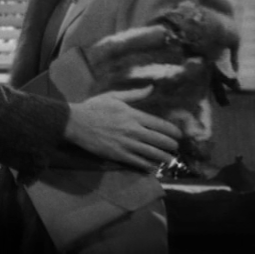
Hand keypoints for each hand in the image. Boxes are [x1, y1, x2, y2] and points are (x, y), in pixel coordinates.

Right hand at [64, 87, 180, 171]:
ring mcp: (126, 144)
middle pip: (159, 140)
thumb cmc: (94, 107)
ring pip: (152, 153)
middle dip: (171, 146)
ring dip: (163, 158)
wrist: (75, 122)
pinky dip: (148, 166)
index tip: (179, 135)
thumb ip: (134, 94)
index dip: (172, 131)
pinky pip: (138, 162)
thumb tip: (151, 87)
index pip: (160, 124)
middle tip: (175, 148)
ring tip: (169, 160)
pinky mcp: (118, 154)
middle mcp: (133, 130)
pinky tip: (153, 167)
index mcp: (133, 115)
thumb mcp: (113, 96)